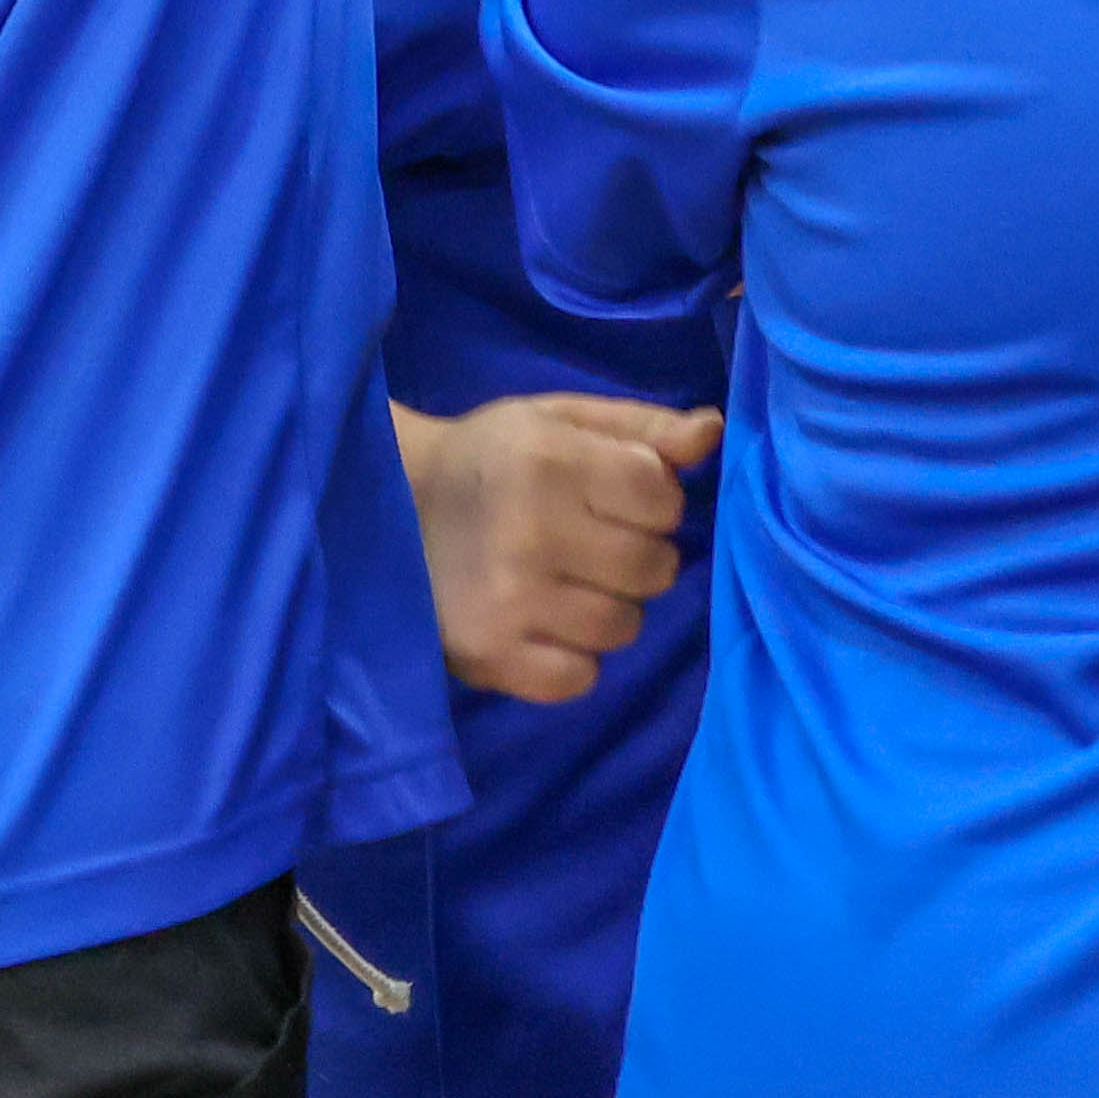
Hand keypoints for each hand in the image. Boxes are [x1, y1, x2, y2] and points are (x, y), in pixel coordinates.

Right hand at [403, 390, 713, 705]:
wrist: (387, 511)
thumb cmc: (493, 459)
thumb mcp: (562, 420)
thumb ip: (642, 428)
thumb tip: (711, 433)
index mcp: (551, 462)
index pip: (663, 501)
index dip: (652, 501)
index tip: (614, 497)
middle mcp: (530, 534)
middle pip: (653, 569)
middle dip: (638, 556)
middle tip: (590, 544)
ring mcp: (508, 603)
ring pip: (624, 627)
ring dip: (609, 608)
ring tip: (565, 583)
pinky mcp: (488, 657)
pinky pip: (580, 678)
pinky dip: (573, 659)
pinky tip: (543, 624)